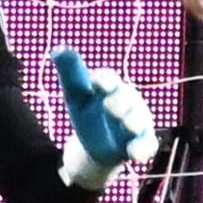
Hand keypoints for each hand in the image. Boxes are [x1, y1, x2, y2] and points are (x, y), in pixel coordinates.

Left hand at [49, 45, 159, 189]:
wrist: (97, 147)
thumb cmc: (89, 113)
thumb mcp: (76, 96)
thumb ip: (70, 73)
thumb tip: (56, 49)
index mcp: (110, 87)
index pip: (109, 79)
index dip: (104, 80)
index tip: (96, 82)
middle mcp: (127, 101)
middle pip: (125, 98)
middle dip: (119, 101)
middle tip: (108, 105)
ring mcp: (136, 122)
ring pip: (137, 121)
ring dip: (132, 122)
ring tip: (127, 124)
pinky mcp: (141, 142)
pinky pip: (146, 145)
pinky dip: (142, 148)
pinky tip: (135, 153)